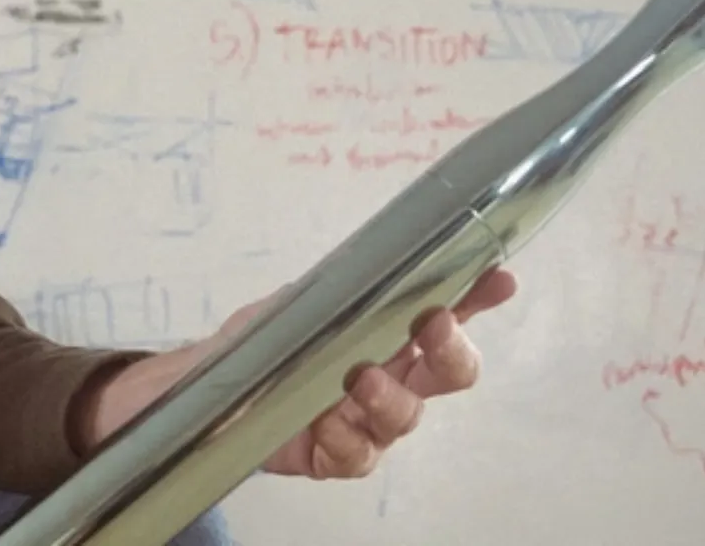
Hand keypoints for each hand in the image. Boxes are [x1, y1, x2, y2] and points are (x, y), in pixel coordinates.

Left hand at [75, 268, 516, 479]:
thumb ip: (356, 282)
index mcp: (393, 335)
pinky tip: (324, 419)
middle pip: (448, 373)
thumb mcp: (307, 298)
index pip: (450, 313)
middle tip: (433, 326)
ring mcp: (366, 422)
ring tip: (360, 377)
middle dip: (450, 351)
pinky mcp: (333, 455)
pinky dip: (344, 437)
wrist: (207, 380)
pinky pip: (357, 455)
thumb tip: (397, 248)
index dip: (479, 298)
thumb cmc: (265, 336)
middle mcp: (392, 379)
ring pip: (404, 417)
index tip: (497, 279)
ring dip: (388, 397)